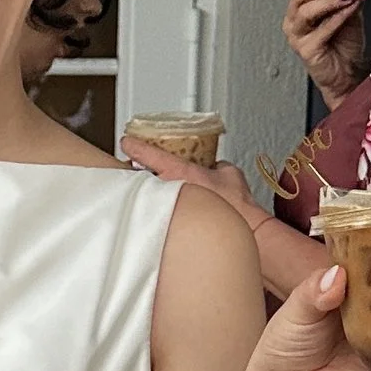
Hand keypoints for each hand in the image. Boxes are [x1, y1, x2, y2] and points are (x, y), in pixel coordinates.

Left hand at [121, 135, 260, 217]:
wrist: (243, 228)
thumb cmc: (236, 205)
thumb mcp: (229, 174)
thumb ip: (217, 165)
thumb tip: (214, 166)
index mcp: (179, 172)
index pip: (148, 154)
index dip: (134, 146)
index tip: (127, 142)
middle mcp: (167, 190)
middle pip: (140, 177)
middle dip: (136, 173)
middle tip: (133, 168)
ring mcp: (166, 209)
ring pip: (145, 196)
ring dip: (145, 192)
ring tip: (145, 190)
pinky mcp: (169, 226)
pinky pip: (155, 212)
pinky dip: (154, 208)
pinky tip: (158, 210)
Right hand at [283, 0, 368, 108]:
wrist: (348, 76)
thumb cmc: (345, 48)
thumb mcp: (351, 16)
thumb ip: (353, 0)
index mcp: (300, 12)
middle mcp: (294, 24)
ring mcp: (297, 38)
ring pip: (306, 12)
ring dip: (330, 1)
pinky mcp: (306, 51)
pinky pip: (320, 31)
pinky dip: (337, 18)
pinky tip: (350, 10)